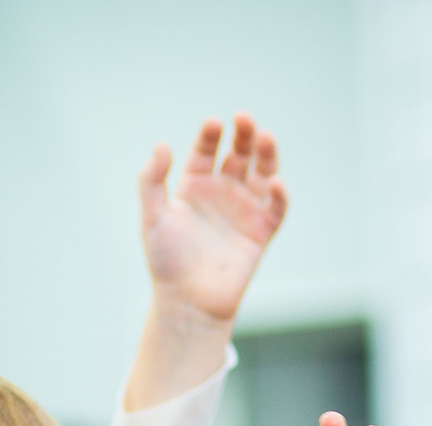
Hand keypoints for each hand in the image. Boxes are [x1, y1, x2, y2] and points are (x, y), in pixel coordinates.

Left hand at [140, 115, 285, 327]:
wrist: (188, 300)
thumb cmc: (166, 260)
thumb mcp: (152, 216)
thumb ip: (151, 180)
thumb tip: (162, 145)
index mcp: (194, 186)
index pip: (206, 151)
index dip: (211, 136)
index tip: (214, 124)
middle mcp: (221, 193)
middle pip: (238, 155)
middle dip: (243, 136)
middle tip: (245, 119)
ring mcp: (243, 211)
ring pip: (262, 175)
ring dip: (267, 155)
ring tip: (266, 136)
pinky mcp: (261, 232)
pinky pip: (275, 209)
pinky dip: (279, 195)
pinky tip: (276, 182)